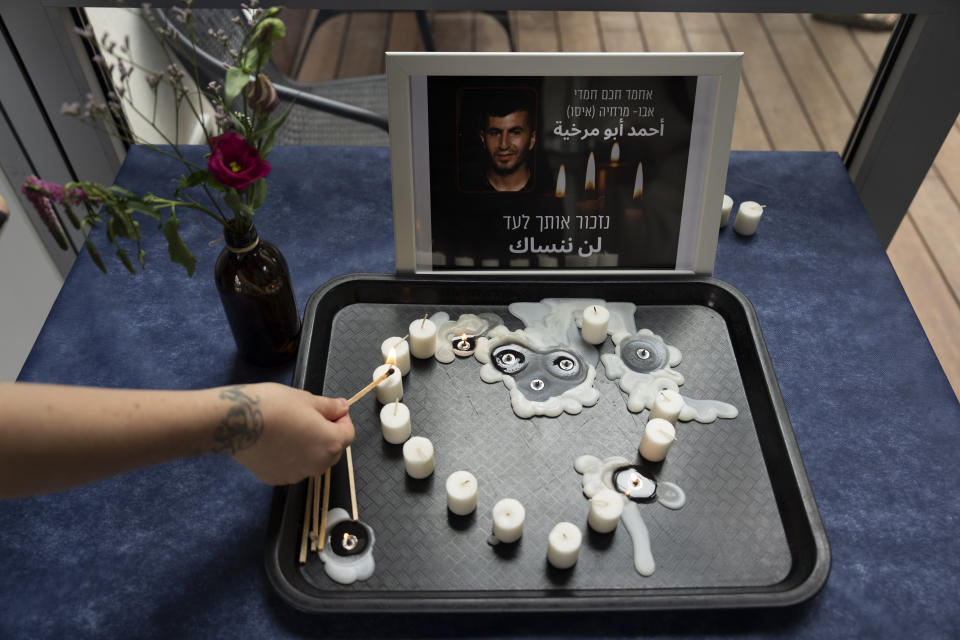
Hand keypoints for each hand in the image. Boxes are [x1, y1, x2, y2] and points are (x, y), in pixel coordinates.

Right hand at [216, 383, 353, 484]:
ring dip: (308, 447)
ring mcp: (296, 475)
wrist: (236, 422)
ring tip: (289, 429)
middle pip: (332, 451)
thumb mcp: (306, 399)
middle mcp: (317, 465)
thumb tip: (343, 408)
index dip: (342, 420)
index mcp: (330, 444)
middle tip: (309, 417)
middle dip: (326, 435)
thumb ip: (329, 407)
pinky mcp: (276, 479)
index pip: (348, 434)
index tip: (330, 410)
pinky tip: (275, 442)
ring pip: (311, 461)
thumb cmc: (275, 406)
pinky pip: (291, 468)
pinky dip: (289, 457)